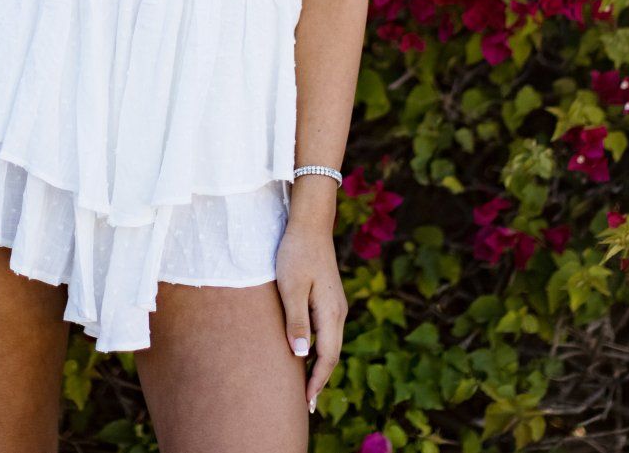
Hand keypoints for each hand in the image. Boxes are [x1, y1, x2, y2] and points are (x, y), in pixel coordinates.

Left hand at [274, 219, 345, 414]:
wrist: (310, 224)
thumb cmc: (296, 253)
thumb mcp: (290, 287)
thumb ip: (297, 321)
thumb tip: (301, 355)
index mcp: (331, 312)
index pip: (327, 357)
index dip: (317, 382)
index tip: (306, 402)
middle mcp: (338, 311)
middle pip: (333, 354)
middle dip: (321, 380)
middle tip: (307, 404)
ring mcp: (335, 304)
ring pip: (331, 344)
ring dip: (320, 366)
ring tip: (308, 387)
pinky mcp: (328, 297)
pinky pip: (327, 332)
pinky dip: (320, 350)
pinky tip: (309, 355)